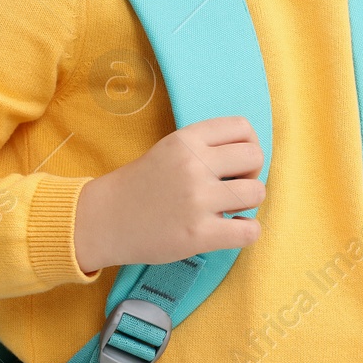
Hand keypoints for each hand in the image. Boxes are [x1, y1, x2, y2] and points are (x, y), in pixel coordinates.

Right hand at [74, 115, 265, 272]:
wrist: (105, 219)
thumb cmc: (143, 184)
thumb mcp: (171, 149)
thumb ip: (206, 146)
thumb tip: (251, 156)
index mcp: (187, 139)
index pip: (243, 127)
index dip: (248, 145)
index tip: (236, 163)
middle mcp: (193, 164)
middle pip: (255, 157)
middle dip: (251, 174)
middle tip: (232, 188)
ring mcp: (196, 200)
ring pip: (257, 193)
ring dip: (249, 204)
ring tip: (228, 210)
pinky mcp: (197, 234)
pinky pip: (249, 231)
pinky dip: (248, 231)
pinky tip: (231, 230)